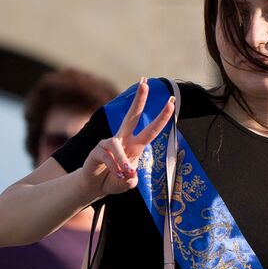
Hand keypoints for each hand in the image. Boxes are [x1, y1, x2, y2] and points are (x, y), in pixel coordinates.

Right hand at [80, 79, 175, 197]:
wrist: (95, 186)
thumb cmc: (114, 180)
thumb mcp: (128, 183)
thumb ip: (132, 179)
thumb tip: (129, 172)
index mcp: (135, 145)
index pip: (151, 129)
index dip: (162, 117)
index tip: (171, 102)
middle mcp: (123, 139)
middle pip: (132, 116)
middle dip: (139, 99)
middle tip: (145, 82)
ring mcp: (109, 143)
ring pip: (116, 144)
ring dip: (122, 160)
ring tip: (124, 174)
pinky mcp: (97, 150)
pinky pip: (107, 156)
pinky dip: (113, 167)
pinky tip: (116, 174)